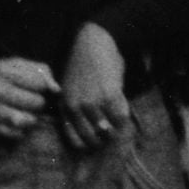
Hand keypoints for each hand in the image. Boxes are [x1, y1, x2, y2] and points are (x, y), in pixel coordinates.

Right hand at [0, 55, 58, 140]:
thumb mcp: (16, 64)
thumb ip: (41, 71)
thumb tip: (56, 90)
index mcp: (1, 70)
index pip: (40, 84)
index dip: (42, 85)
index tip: (33, 85)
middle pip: (37, 103)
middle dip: (38, 102)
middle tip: (28, 99)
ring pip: (28, 120)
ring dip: (32, 118)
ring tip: (25, 111)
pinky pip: (17, 134)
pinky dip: (21, 130)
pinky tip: (14, 121)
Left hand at [54, 23, 126, 150]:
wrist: (92, 43)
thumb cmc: (83, 66)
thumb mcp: (69, 89)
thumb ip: (75, 110)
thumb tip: (93, 132)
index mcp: (64, 107)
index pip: (75, 141)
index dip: (89, 145)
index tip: (98, 141)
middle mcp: (75, 107)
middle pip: (93, 139)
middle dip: (104, 140)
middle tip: (112, 132)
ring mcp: (92, 102)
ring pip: (109, 131)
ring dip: (117, 129)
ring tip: (118, 120)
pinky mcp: (109, 95)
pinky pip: (121, 117)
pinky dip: (125, 116)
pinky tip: (122, 107)